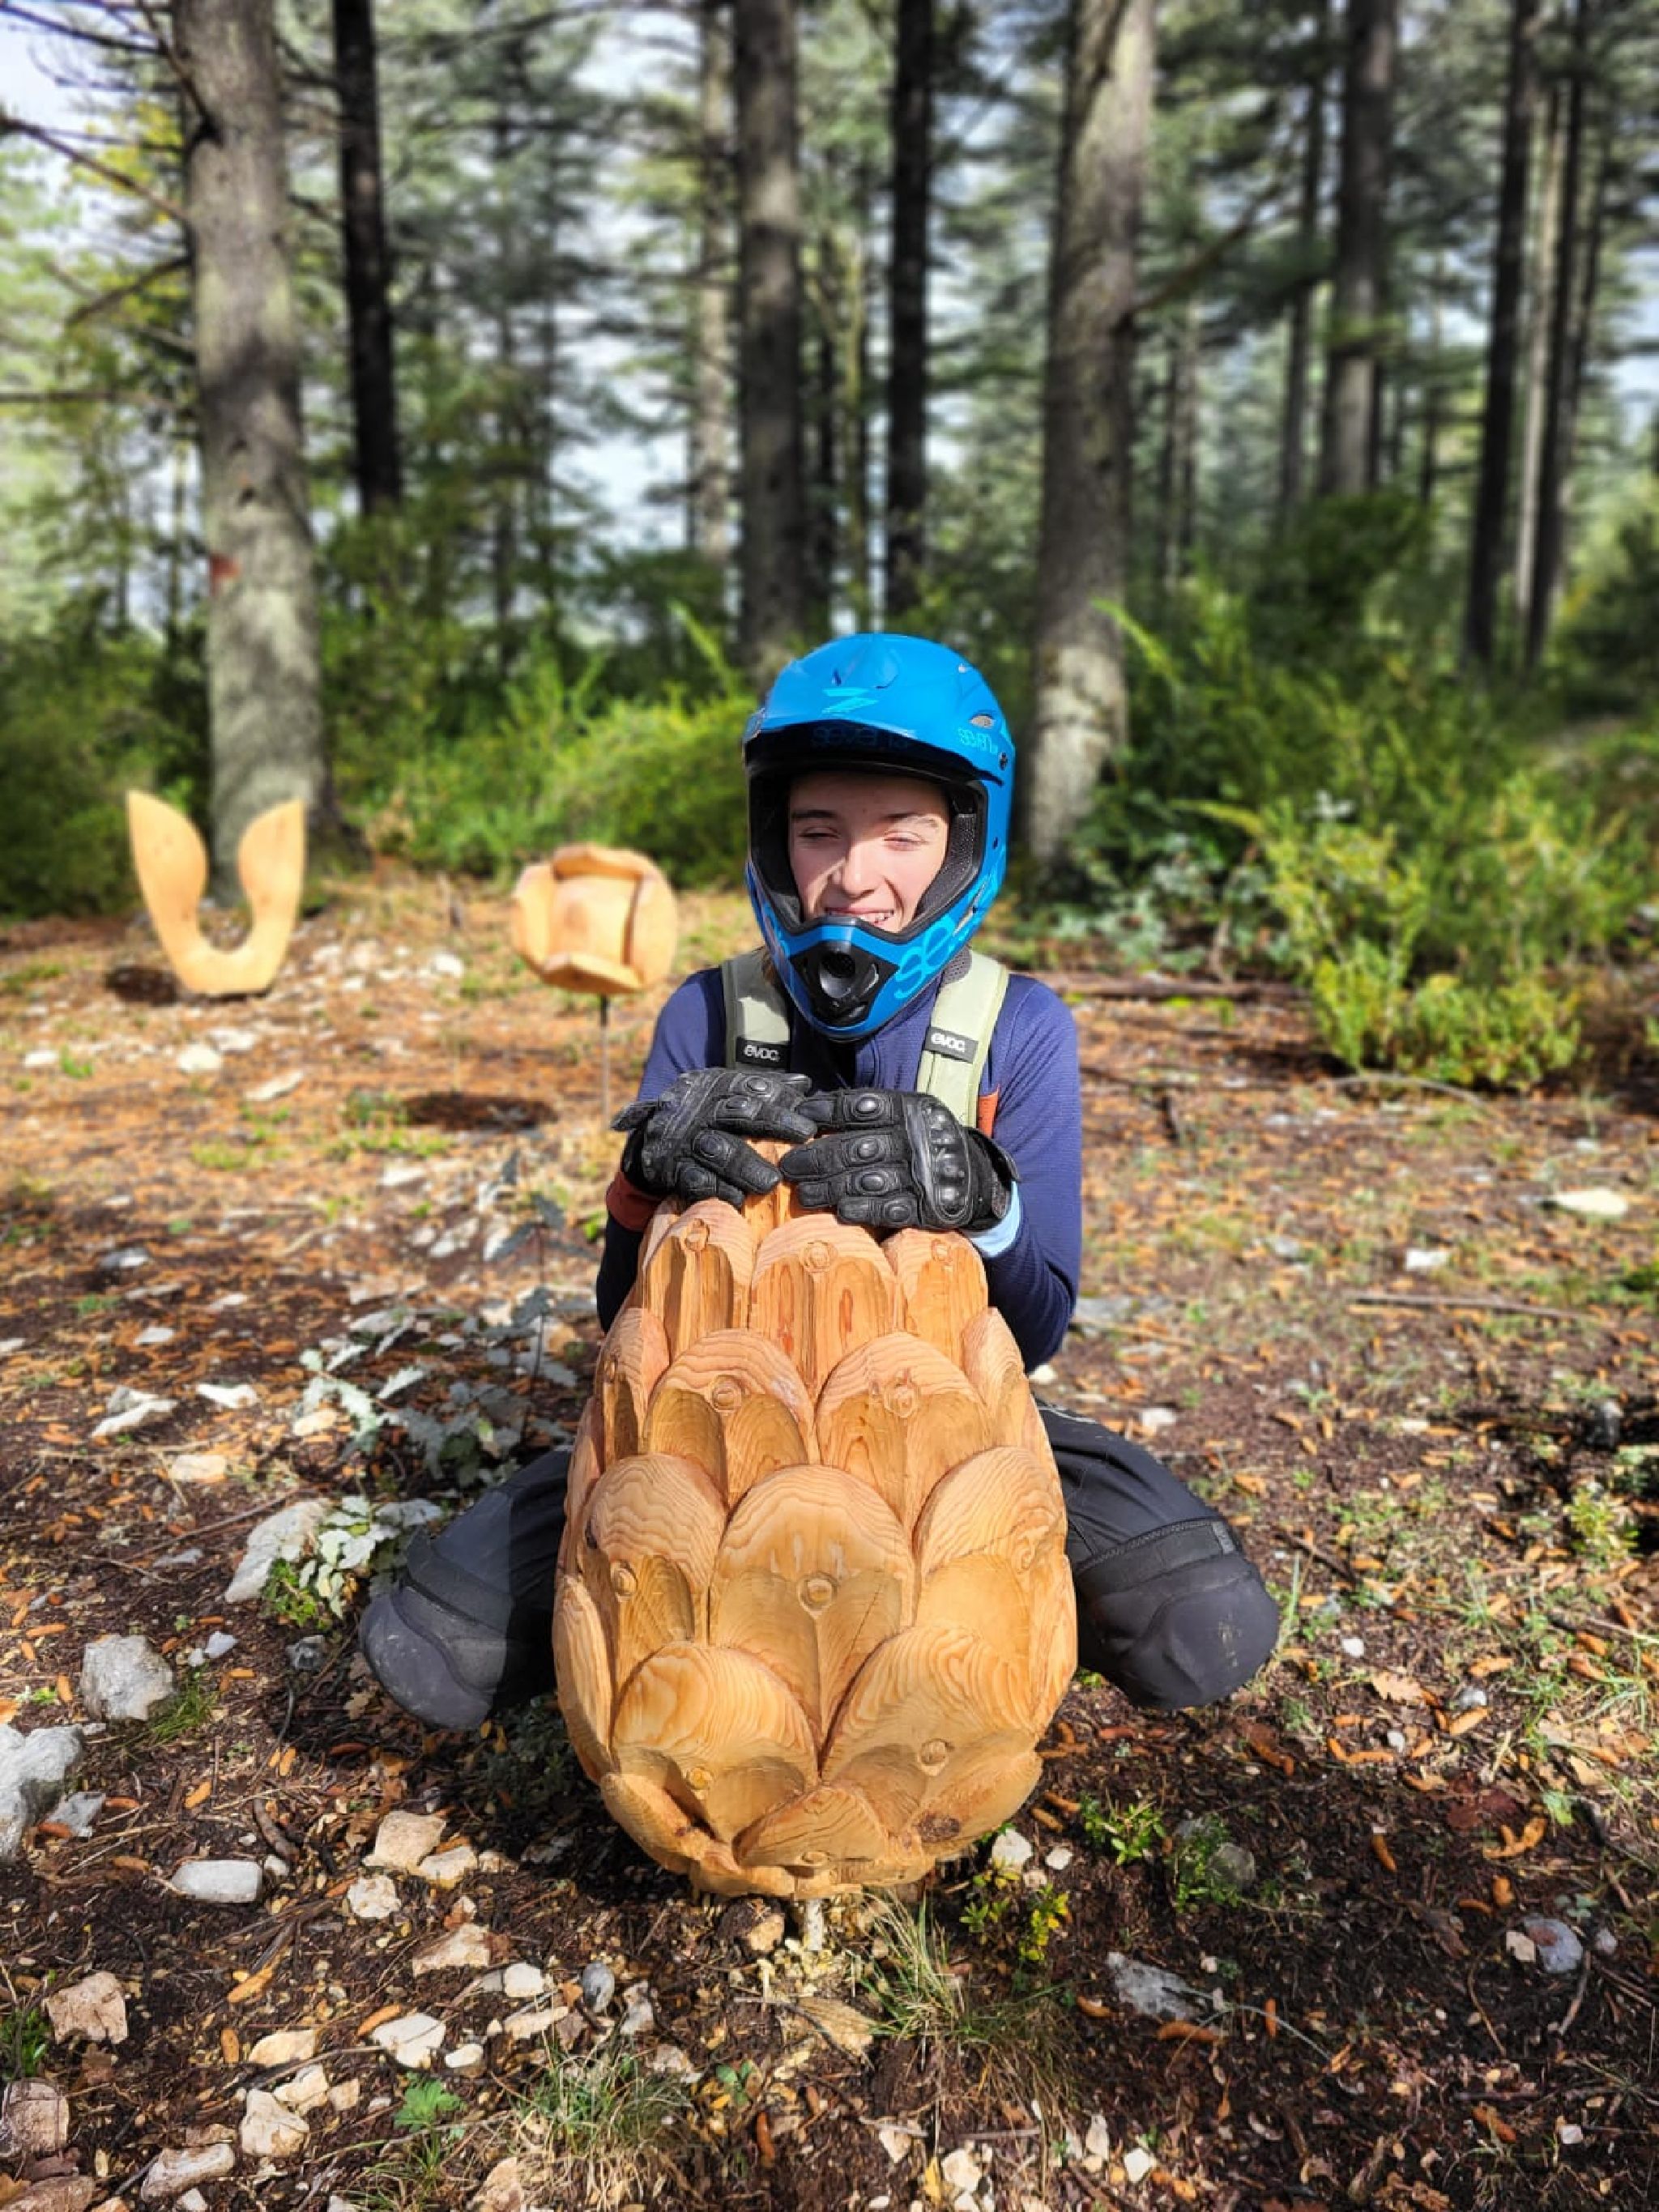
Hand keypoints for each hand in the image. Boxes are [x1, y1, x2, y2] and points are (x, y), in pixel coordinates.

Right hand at [613, 1068, 818, 1208]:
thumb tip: (805, 1084)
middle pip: (740, 1112)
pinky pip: (695, 1179)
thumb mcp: (727, 1096)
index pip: (753, 1087)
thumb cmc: (704, 1119)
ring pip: (719, 1149)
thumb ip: (765, 1090)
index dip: (782, 1099)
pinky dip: (717, 1190)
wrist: (646, 1139)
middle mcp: (700, 1108)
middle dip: (774, 1122)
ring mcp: (684, 1138)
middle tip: (806, 1135)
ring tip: (771, 1182)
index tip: (810, 1116)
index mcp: (716, 1087)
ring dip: (746, 1166)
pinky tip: (738, 1200)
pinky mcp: (670, 1167)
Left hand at [778, 1088, 1015, 1233]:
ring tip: (804, 1193)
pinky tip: (840, 1210)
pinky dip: (862, 1209)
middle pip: (856, 1147)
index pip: (861, 1106)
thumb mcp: (907, 1115)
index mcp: (908, 1109)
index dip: (827, 1111)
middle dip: (817, 1157)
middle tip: (789, 1166)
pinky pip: (888, 1209)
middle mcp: (915, 1139)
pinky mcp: (927, 1207)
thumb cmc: (924, 1141)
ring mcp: (922, 1174)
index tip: (800, 1117)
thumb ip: (868, 1113)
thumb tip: (808, 1110)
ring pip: (865, 1181)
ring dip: (830, 1188)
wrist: (976, 1177)